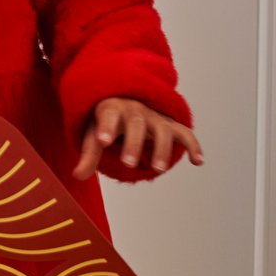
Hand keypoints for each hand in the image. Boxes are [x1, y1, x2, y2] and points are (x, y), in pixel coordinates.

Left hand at [73, 97, 203, 180]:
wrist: (125, 100)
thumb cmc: (105, 121)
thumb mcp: (93, 133)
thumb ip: (89, 154)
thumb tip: (77, 176)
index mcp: (112, 108)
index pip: (108, 115)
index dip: (106, 127)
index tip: (102, 141)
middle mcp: (135, 110)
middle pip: (136, 123)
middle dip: (133, 142)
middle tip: (128, 164)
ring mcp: (155, 117)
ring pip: (163, 128)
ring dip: (162, 148)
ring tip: (158, 169)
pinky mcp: (170, 125)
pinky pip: (184, 133)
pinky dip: (193, 145)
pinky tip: (198, 161)